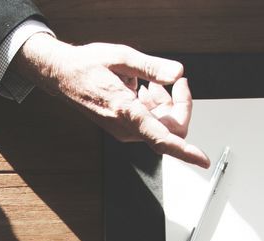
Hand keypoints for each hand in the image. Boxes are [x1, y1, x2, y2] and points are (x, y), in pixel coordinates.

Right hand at [14, 35, 210, 166]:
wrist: (61, 76)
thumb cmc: (86, 66)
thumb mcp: (121, 57)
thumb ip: (152, 67)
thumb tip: (177, 73)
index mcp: (126, 112)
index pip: (162, 139)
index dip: (185, 151)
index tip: (202, 159)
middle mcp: (126, 128)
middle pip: (170, 129)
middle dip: (179, 105)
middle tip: (176, 81)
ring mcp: (124, 131)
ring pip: (161, 126)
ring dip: (165, 103)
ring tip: (150, 81)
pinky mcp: (123, 128)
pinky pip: (150, 123)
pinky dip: (154, 106)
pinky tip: (143, 89)